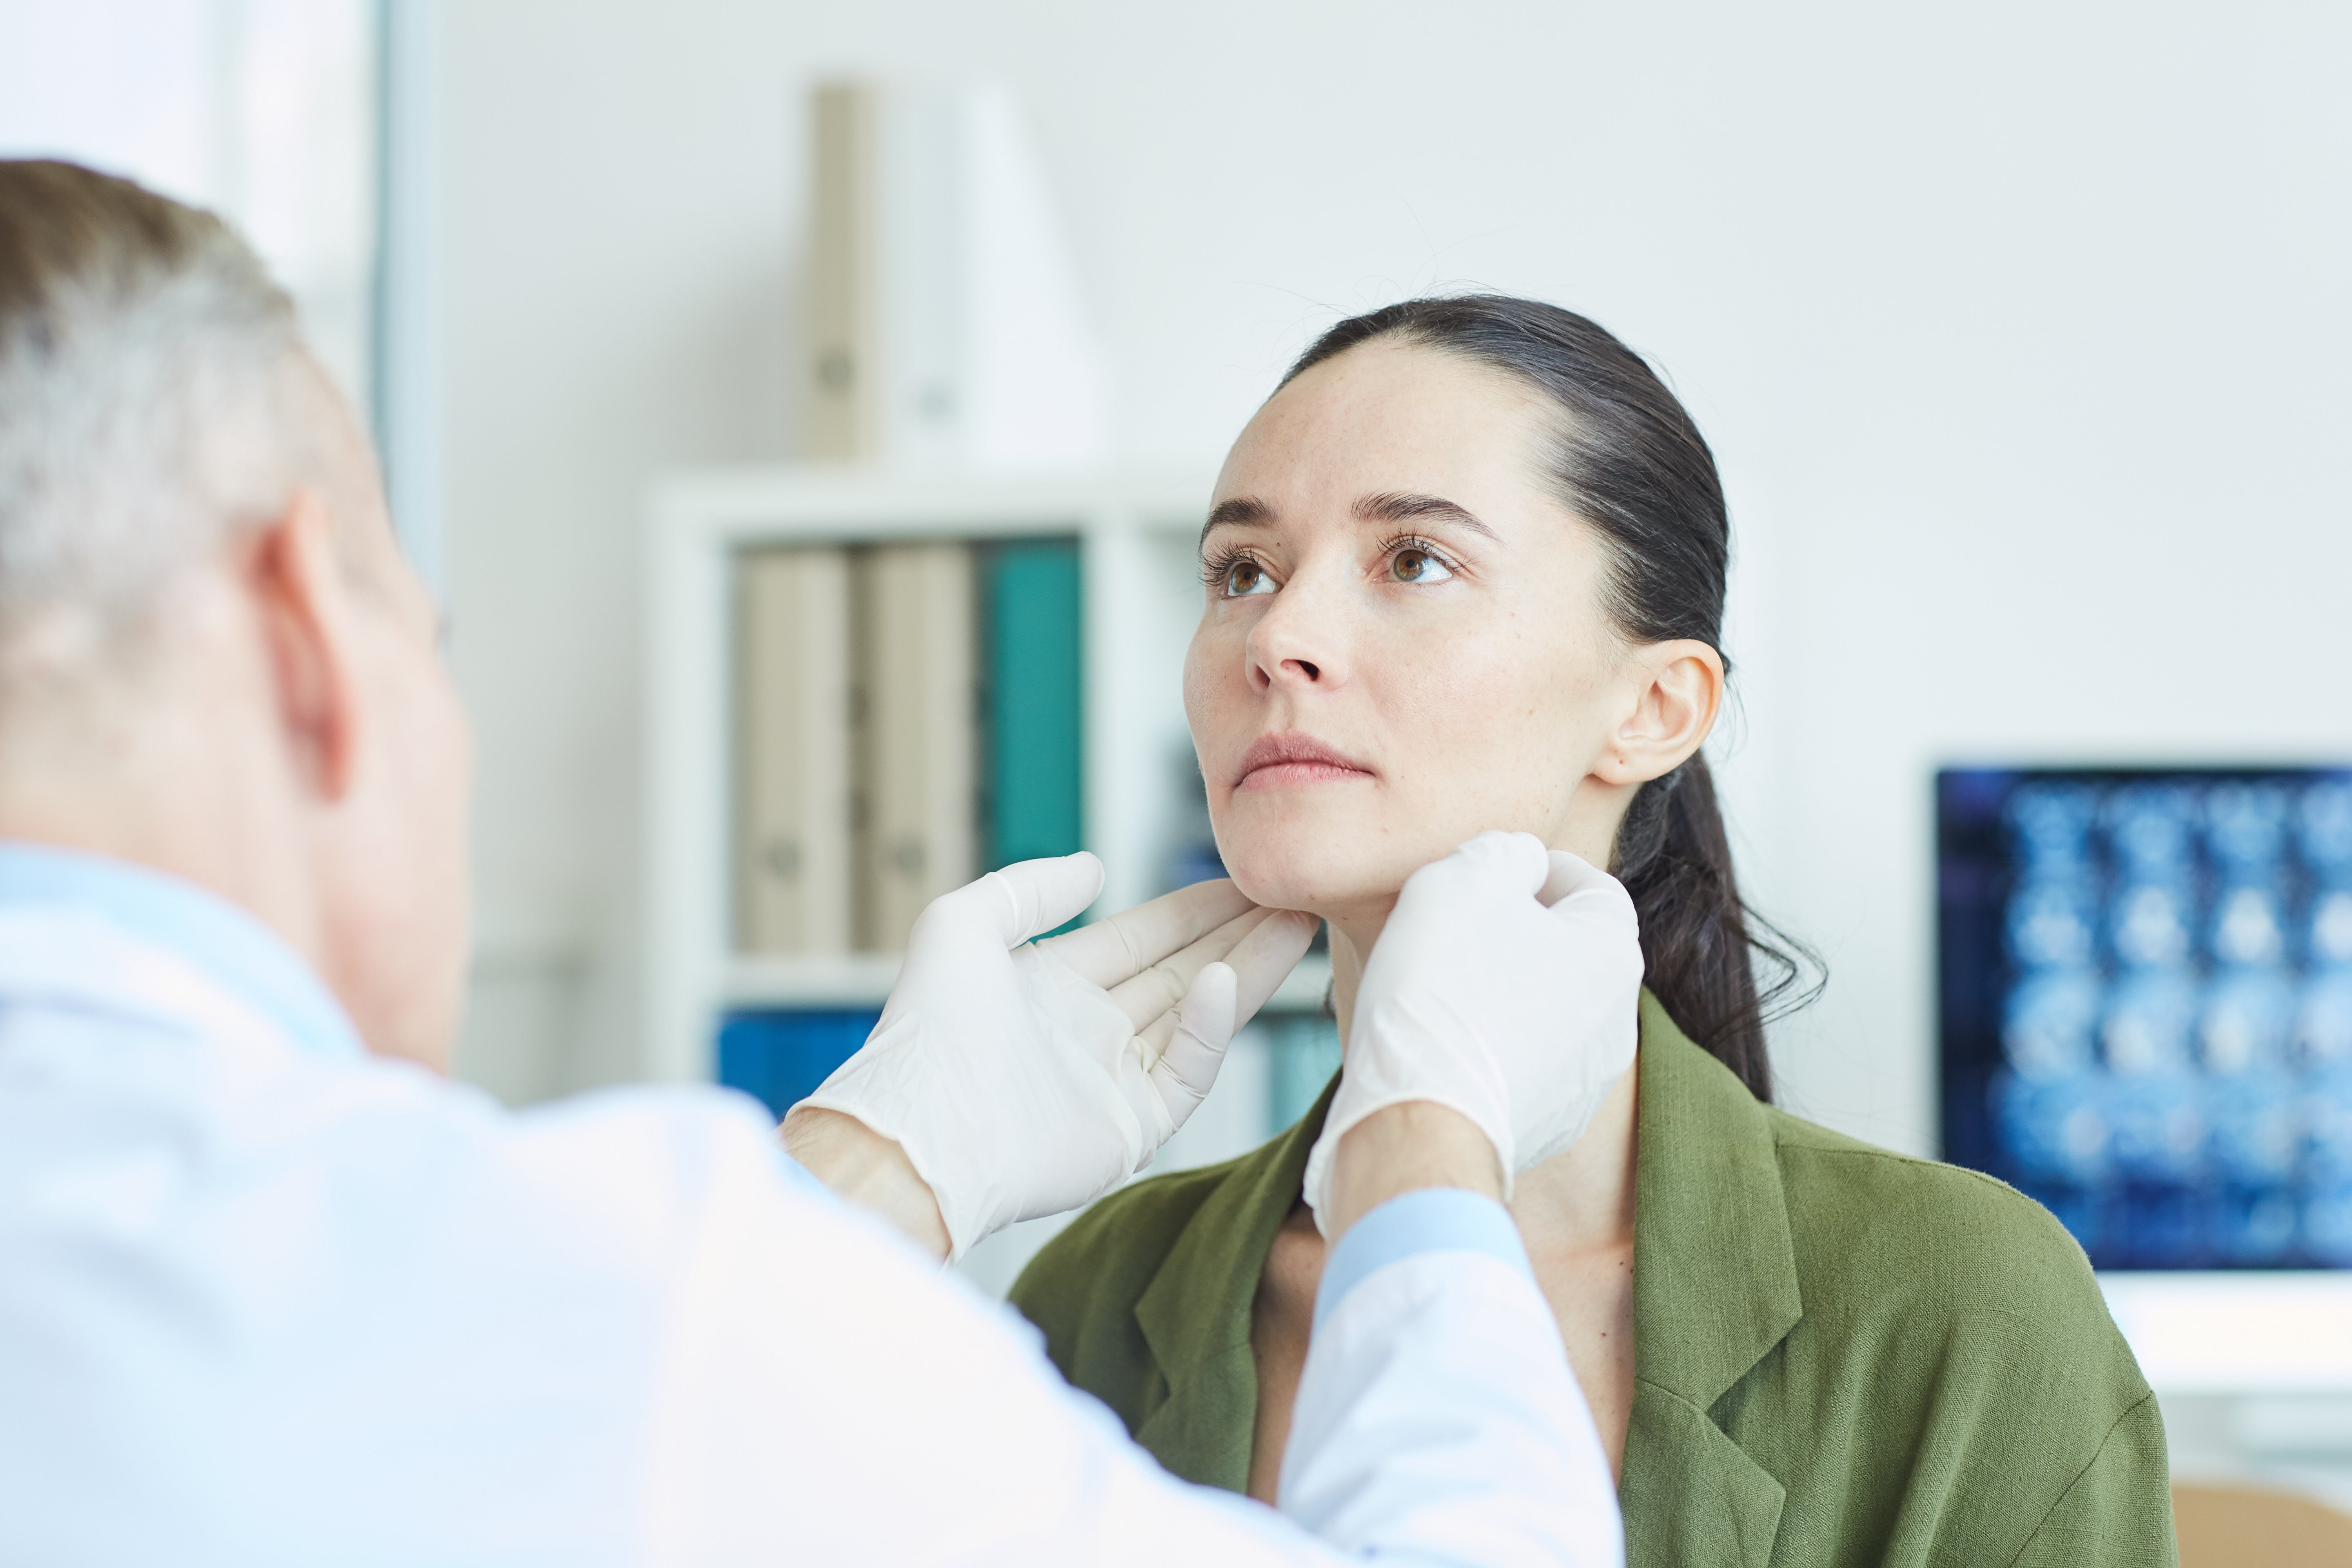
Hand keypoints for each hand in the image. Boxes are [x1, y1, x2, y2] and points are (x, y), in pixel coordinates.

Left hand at [786, 854, 1317, 1260]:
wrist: (923, 1130)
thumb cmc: (929, 1029)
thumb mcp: (961, 924)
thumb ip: (1029, 886)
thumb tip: (1096, 866)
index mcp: (1050, 988)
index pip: (1140, 939)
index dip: (1192, 910)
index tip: (1244, 878)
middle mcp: (1088, 1033)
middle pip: (1181, 973)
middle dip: (1237, 934)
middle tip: (1294, 896)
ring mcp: (1114, 1083)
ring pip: (1197, 1016)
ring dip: (1247, 970)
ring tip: (1297, 923)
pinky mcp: (1133, 1128)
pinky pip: (1187, 1071)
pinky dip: (1209, 1028)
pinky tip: (1225, 982)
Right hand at [1301, 831, 1642, 1235]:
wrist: (1421, 1123)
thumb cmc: (1442, 991)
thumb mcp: (1463, 879)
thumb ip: (1503, 852)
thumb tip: (1519, 863)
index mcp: (1613, 952)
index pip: (1592, 886)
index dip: (1538, 868)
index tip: (1488, 874)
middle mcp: (1617, 1021)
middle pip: (1570, 951)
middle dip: (1518, 933)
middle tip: (1454, 928)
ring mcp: (1585, 1082)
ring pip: (1546, 1012)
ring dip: (1503, 992)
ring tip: (1440, 990)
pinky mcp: (1547, 1127)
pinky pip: (1522, 1067)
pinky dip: (1490, 1048)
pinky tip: (1442, 1046)